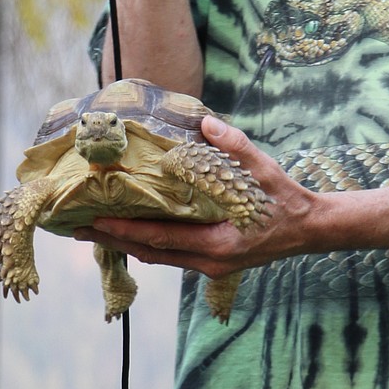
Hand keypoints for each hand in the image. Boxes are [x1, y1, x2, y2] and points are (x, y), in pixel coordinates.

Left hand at [72, 115, 320, 276]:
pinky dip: (148, 242)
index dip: (125, 231)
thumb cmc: (288, 202)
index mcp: (218, 246)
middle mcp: (209, 262)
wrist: (311, 230)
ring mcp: (210, 265)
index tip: (94, 222)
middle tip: (77, 229)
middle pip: (150, 254)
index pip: (160, 239)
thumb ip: (236, 148)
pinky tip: (132, 229)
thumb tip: (206, 123)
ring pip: (159, 256)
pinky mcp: (213, 261)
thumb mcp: (266, 172)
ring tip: (96, 229)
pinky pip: (172, 254)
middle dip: (113, 241)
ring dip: (127, 243)